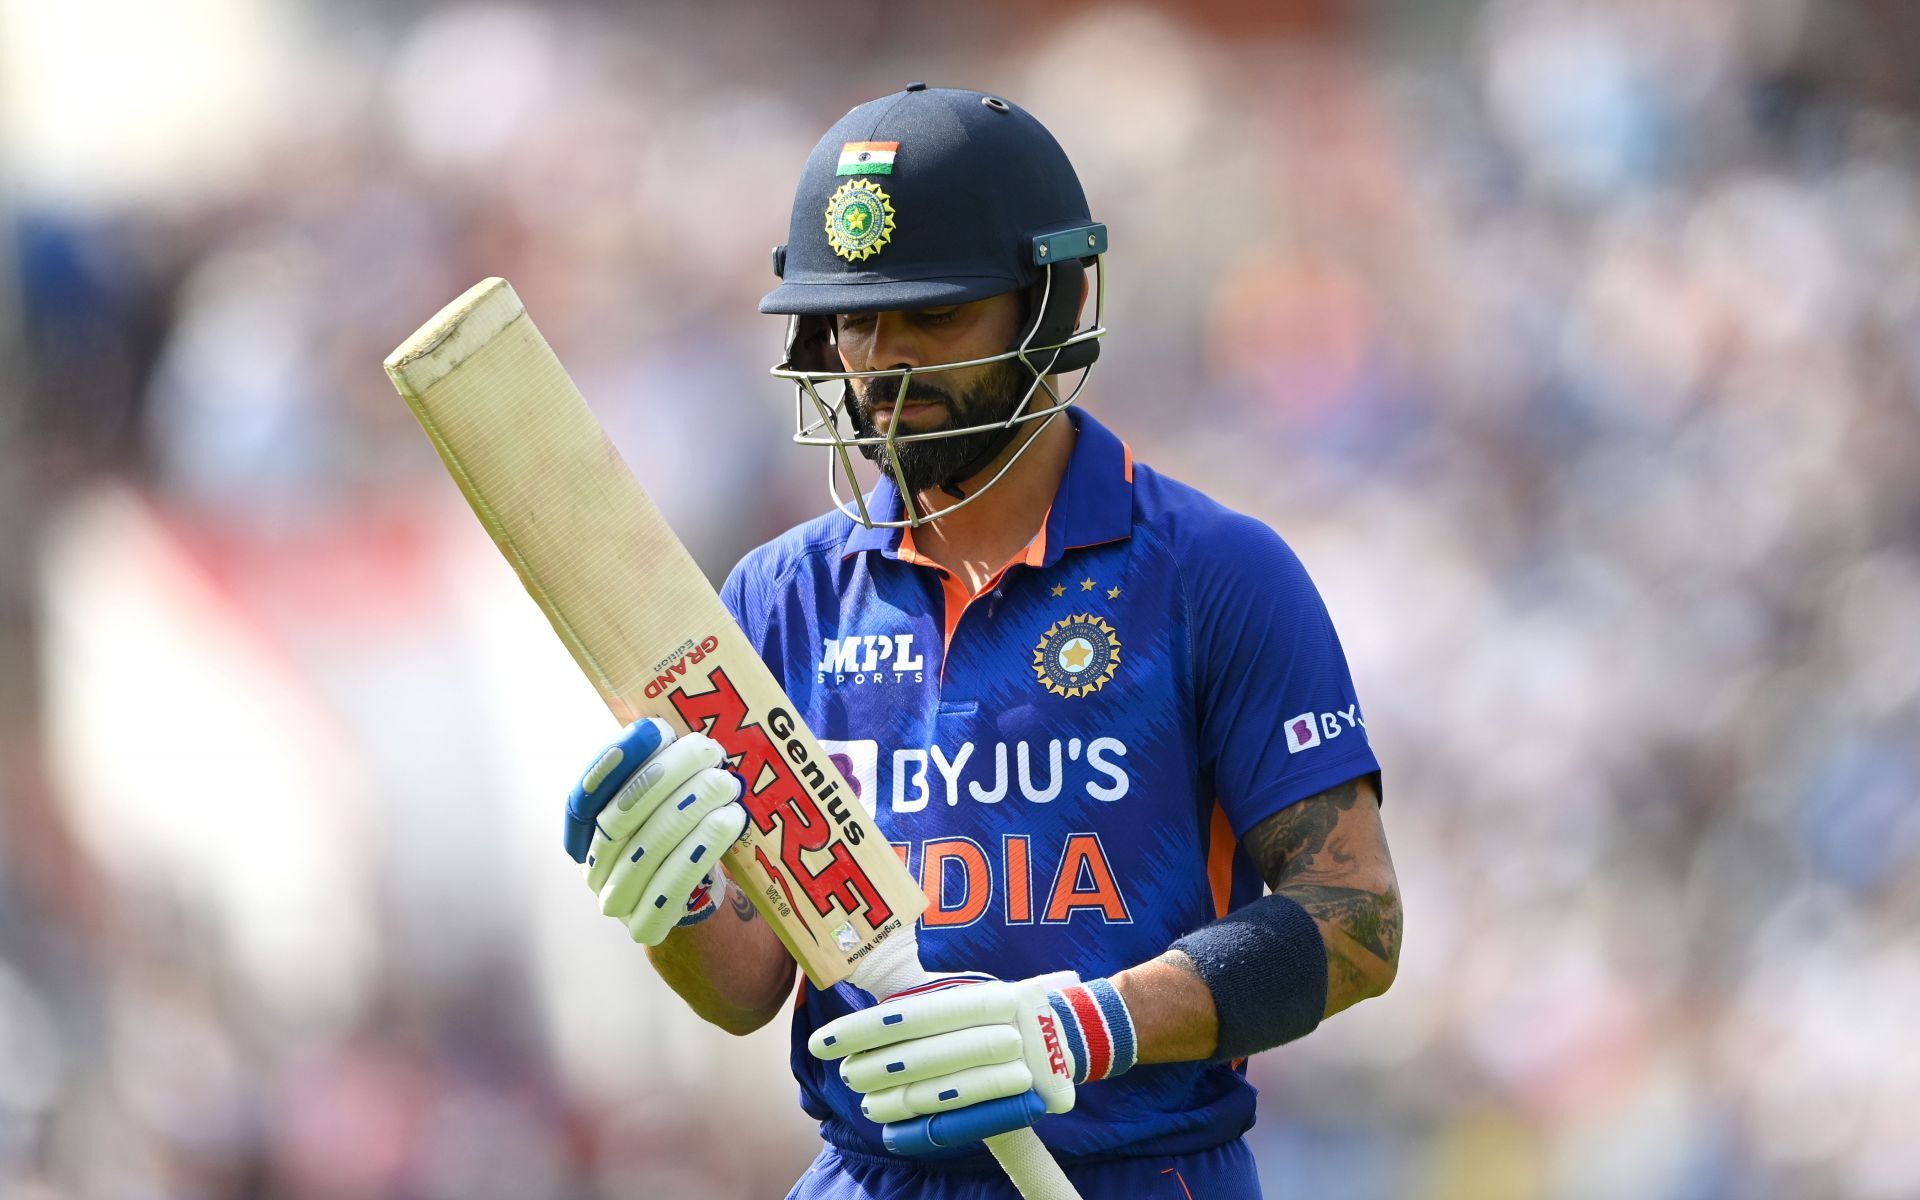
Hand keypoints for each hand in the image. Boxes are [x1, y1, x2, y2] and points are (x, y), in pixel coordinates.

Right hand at [563, 718, 747, 944]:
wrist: (692, 899)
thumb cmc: (677, 834)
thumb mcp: (660, 801)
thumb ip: (656, 769)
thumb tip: (668, 726)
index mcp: (584, 830)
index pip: (587, 791)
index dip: (616, 760)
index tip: (655, 728)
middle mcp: (591, 865)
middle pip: (621, 815)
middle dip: (666, 776)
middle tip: (708, 749)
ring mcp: (613, 900)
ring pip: (648, 847)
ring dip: (691, 808)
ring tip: (726, 782)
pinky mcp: (644, 925)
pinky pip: (673, 886)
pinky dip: (702, 848)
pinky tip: (729, 819)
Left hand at [808, 972, 1137, 1153]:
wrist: (1077, 1033)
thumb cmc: (1011, 1009)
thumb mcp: (977, 990)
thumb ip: (933, 998)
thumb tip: (875, 1002)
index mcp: (982, 996)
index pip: (909, 1014)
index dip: (862, 1029)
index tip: (825, 1042)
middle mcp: (997, 1030)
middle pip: (918, 1056)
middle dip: (874, 1067)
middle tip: (846, 1073)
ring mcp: (1012, 1068)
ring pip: (936, 1090)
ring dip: (893, 1099)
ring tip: (866, 1101)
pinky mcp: (1018, 1102)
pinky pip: (959, 1122)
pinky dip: (921, 1130)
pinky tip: (892, 1130)